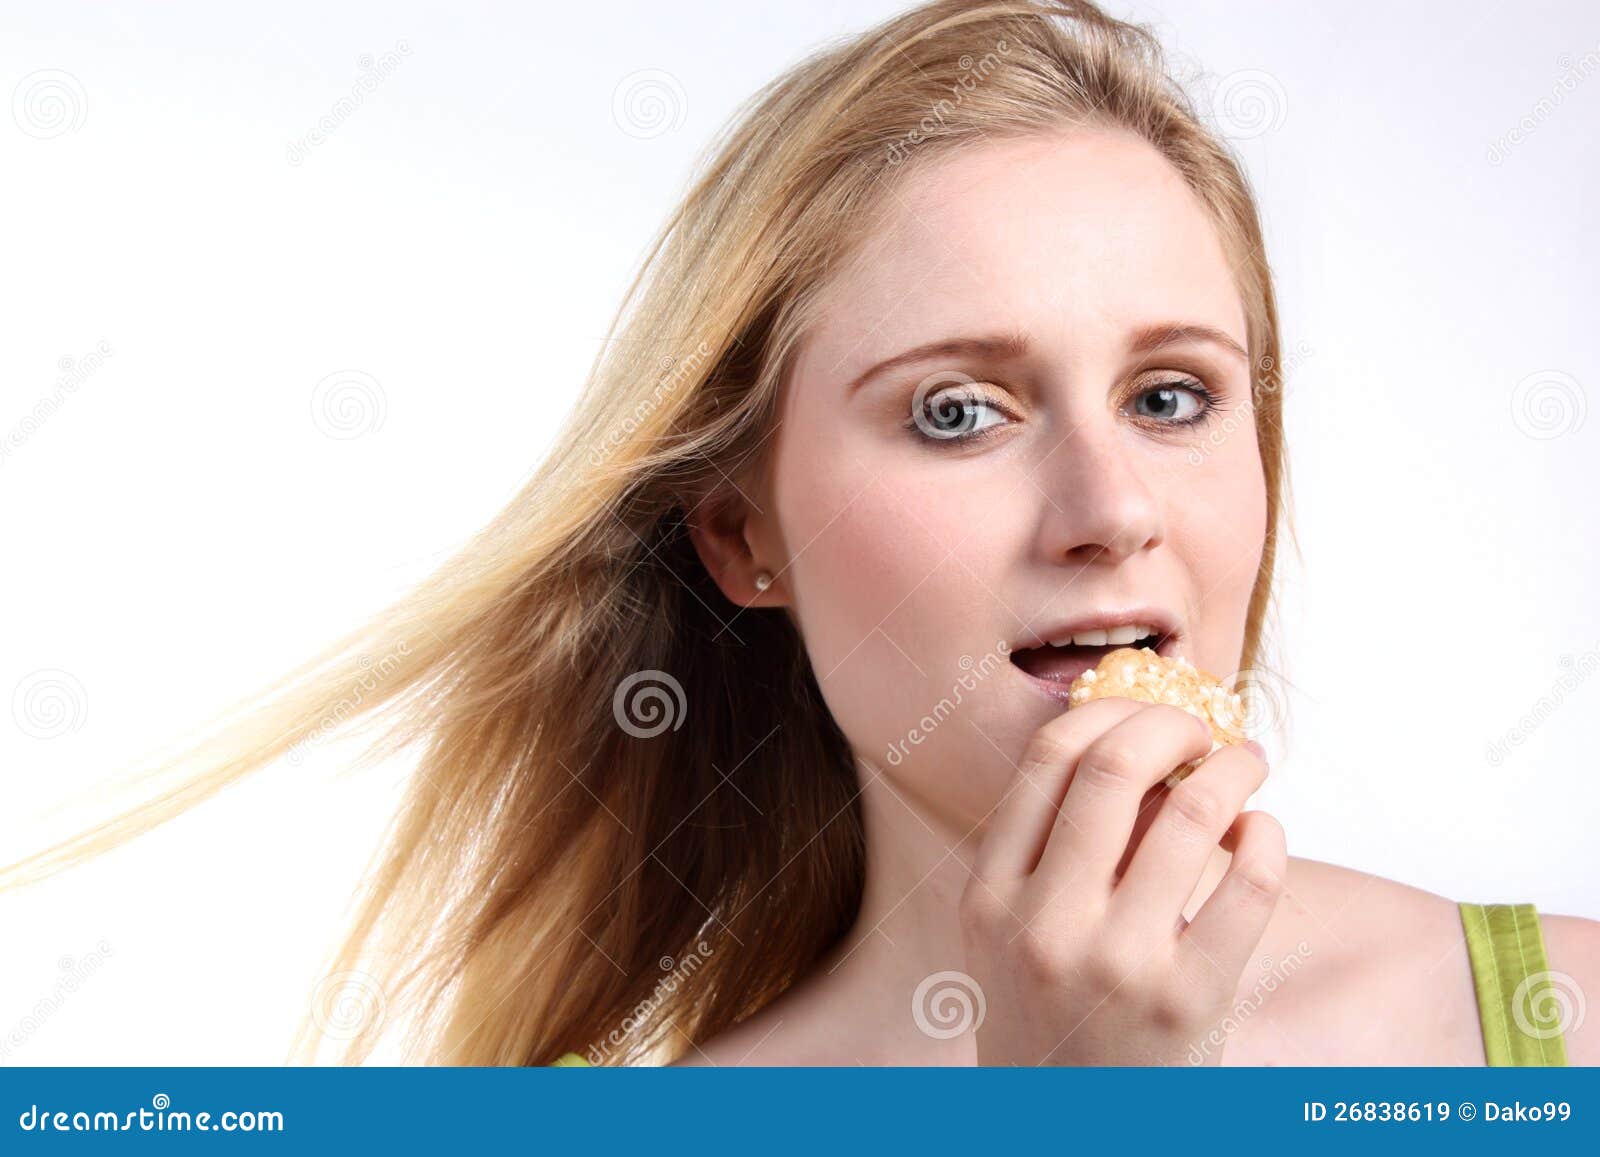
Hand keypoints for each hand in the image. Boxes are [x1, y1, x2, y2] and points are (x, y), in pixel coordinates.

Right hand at [959, 697, 1285, 1065]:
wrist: (1068, 1131)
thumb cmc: (1049, 1019)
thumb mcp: (1012, 935)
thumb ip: (1054, 848)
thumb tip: (1141, 744)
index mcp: (990, 897)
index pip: (1048, 759)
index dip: (1108, 710)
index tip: (1146, 710)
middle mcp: (1045, 925)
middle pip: (1115, 767)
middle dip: (1174, 724)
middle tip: (1204, 728)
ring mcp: (1119, 965)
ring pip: (1193, 814)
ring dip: (1236, 769)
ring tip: (1249, 764)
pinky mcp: (1190, 1001)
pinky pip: (1250, 883)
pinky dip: (1267, 836)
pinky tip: (1261, 832)